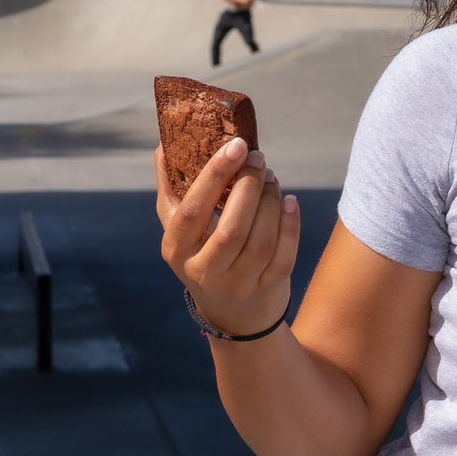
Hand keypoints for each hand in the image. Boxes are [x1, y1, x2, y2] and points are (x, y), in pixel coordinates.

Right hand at [158, 137, 298, 337]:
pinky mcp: (267, 290)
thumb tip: (166, 141)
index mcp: (176, 250)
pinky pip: (283, 255)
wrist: (233, 313)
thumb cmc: (203, 255)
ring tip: (271, 179)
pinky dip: (290, 225)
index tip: (235, 146)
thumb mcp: (181, 230)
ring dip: (270, 202)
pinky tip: (290, 202)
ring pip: (259, 241)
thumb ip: (172, 188)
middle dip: (249, 187)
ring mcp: (237, 285)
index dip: (215, 176)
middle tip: (259, 160)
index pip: (192, 211)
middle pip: (231, 229)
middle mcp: (204, 272)